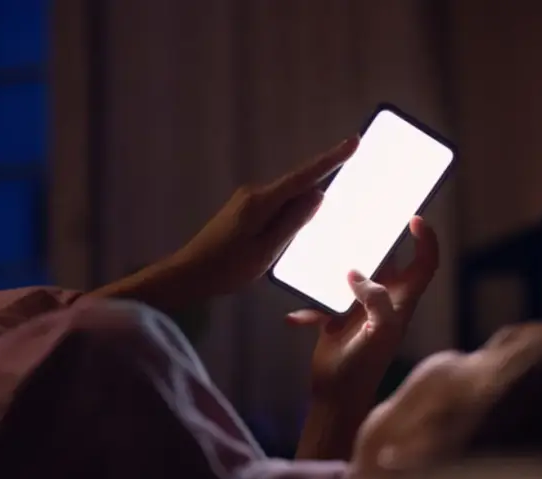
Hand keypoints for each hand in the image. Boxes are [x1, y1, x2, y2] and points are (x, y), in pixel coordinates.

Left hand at [170, 136, 359, 297]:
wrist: (188, 274)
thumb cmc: (227, 267)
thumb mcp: (266, 250)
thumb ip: (292, 222)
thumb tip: (318, 194)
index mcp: (262, 201)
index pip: (304, 176)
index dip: (330, 159)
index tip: (353, 142)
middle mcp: (254, 194)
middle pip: (297, 185)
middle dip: (322, 182)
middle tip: (348, 182)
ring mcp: (247, 201)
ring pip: (286, 198)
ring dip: (304, 205)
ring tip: (326, 216)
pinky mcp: (244, 211)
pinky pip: (276, 206)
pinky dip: (290, 212)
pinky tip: (296, 227)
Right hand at [286, 216, 439, 400]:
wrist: (336, 397)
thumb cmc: (363, 367)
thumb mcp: (378, 333)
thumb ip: (375, 301)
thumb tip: (355, 273)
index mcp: (400, 302)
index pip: (424, 264)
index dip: (426, 240)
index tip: (414, 219)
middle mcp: (383, 301)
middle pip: (386, 261)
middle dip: (376, 240)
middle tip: (360, 219)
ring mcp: (359, 308)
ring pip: (352, 275)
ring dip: (336, 267)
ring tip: (320, 253)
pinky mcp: (336, 318)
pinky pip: (321, 302)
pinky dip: (308, 309)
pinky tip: (295, 319)